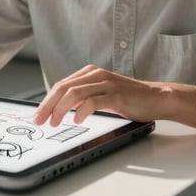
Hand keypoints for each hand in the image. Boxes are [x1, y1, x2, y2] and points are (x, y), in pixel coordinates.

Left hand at [33, 65, 161, 125]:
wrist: (157, 98)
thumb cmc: (129, 99)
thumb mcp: (101, 94)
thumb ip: (83, 97)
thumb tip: (60, 108)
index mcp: (90, 73)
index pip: (61, 85)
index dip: (47, 100)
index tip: (38, 115)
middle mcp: (96, 75)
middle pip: (63, 88)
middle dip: (48, 105)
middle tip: (40, 120)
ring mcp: (106, 83)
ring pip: (74, 93)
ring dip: (60, 109)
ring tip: (55, 122)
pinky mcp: (116, 95)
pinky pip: (92, 101)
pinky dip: (81, 112)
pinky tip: (77, 120)